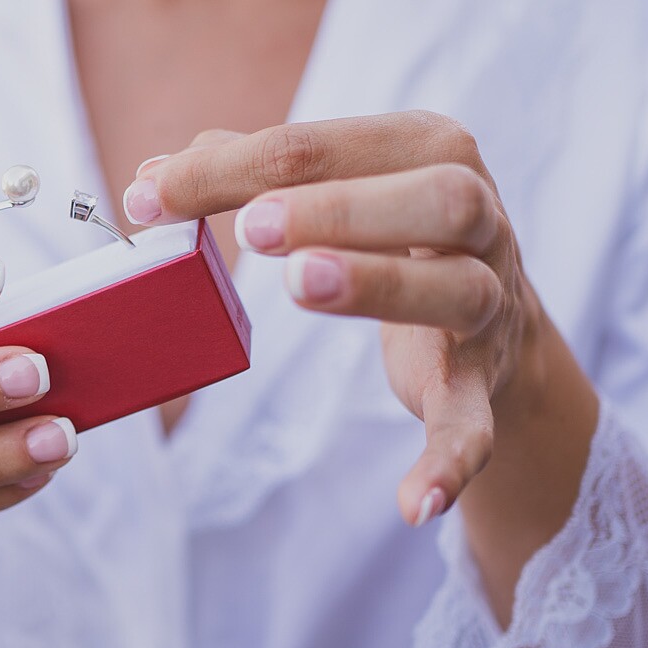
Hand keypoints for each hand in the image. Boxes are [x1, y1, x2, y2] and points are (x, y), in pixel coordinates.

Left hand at [123, 113, 586, 533]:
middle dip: (341, 209)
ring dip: (381, 287)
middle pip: (434, 200)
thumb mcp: (339, 186)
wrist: (494, 315)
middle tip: (252, 229)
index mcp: (432, 150)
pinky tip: (411, 502)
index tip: (153, 195)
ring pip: (457, 291)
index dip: (239, 167)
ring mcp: (490, 303)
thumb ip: (250, 176)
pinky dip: (450, 463)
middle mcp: (481, 219)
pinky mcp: (481, 385)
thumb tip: (154, 177)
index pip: (333, 144)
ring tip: (301, 285)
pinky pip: (474, 425)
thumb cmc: (391, 232)